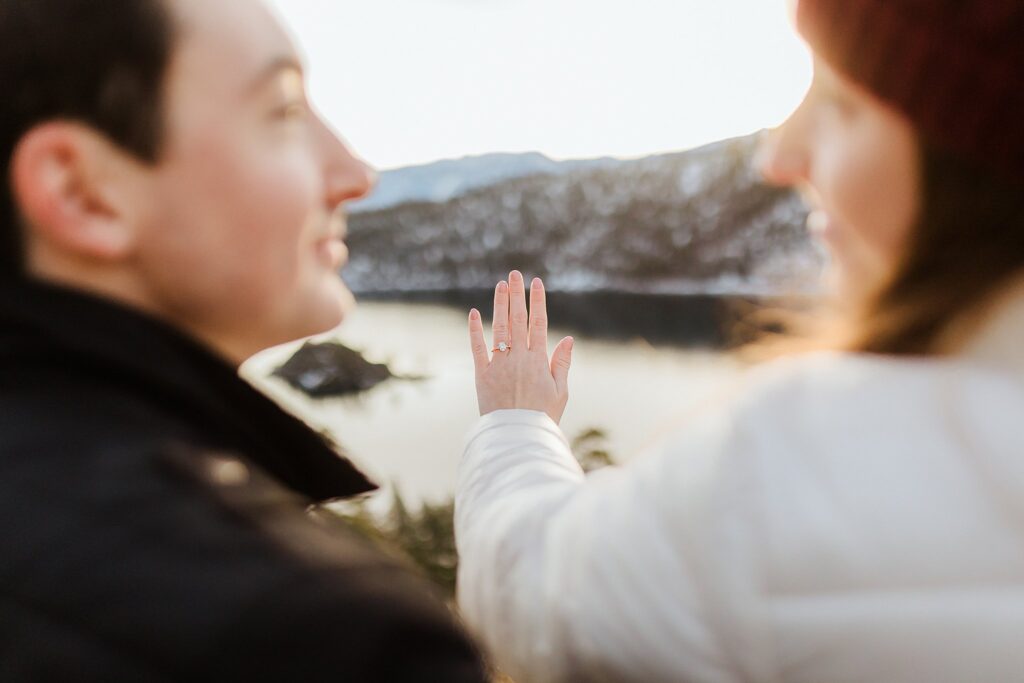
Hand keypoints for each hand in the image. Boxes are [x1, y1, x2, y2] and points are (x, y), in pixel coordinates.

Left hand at [468, 271, 573, 423]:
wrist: (517, 438)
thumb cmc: (542, 417)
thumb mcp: (561, 392)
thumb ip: (562, 363)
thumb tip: (567, 338)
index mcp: (539, 360)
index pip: (539, 323)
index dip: (538, 301)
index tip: (537, 283)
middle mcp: (518, 358)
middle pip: (517, 319)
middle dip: (517, 295)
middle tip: (515, 274)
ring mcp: (499, 365)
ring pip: (498, 328)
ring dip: (499, 304)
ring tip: (501, 285)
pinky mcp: (482, 375)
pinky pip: (477, 348)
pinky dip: (475, 330)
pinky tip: (474, 312)